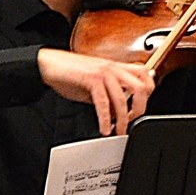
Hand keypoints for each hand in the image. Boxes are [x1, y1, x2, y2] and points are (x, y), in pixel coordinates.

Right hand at [38, 49, 155, 135]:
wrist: (47, 64)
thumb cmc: (71, 73)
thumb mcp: (96, 84)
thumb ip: (110, 95)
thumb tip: (120, 113)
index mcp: (117, 67)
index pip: (145, 76)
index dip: (148, 94)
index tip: (139, 109)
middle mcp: (114, 67)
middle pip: (141, 88)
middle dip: (140, 109)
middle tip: (132, 123)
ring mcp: (103, 72)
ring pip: (123, 98)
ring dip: (123, 119)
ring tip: (119, 131)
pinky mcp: (91, 78)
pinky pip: (103, 102)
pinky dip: (106, 119)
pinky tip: (105, 128)